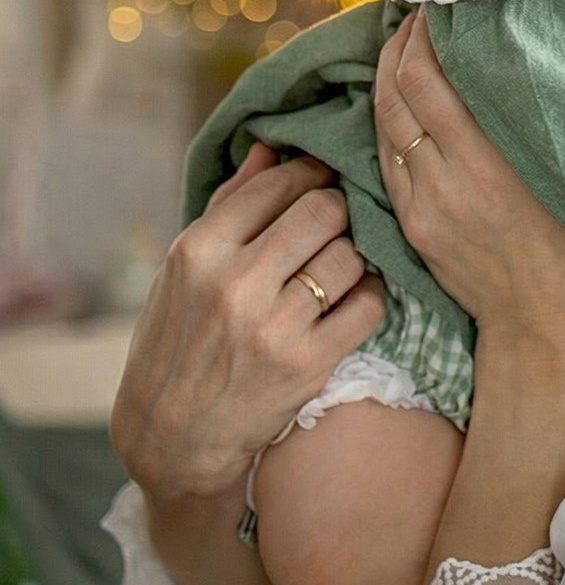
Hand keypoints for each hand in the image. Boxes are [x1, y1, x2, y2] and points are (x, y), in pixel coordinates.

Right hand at [110, 144, 385, 502]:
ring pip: (350, 256)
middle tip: (340, 218)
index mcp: (200, 251)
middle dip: (339, 208)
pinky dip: (370, 295)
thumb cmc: (178, 340)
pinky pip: (369, 305)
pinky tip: (355, 296)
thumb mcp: (183, 271)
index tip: (323, 176)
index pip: (277, 185)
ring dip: (355, 253)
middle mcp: (236, 283)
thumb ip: (230, 207)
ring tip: (343, 261)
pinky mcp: (310, 362)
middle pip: (323, 211)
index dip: (310, 173)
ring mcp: (276, 325)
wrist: (174, 435)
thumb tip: (269, 150)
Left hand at [374, 12, 564, 374]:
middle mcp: (447, 178)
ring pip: (384, 120)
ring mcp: (423, 202)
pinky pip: (388, 156)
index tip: (437, 1)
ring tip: (403, 42)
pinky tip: (400, 97)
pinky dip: (389, 116)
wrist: (547, 326)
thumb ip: (543, 126)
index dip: (422, 33)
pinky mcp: (413, 223)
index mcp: (490, 163)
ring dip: (387, 74)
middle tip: (417, 11)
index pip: (428, 78)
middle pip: (398, 90)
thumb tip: (529, 63)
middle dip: (400, 43)